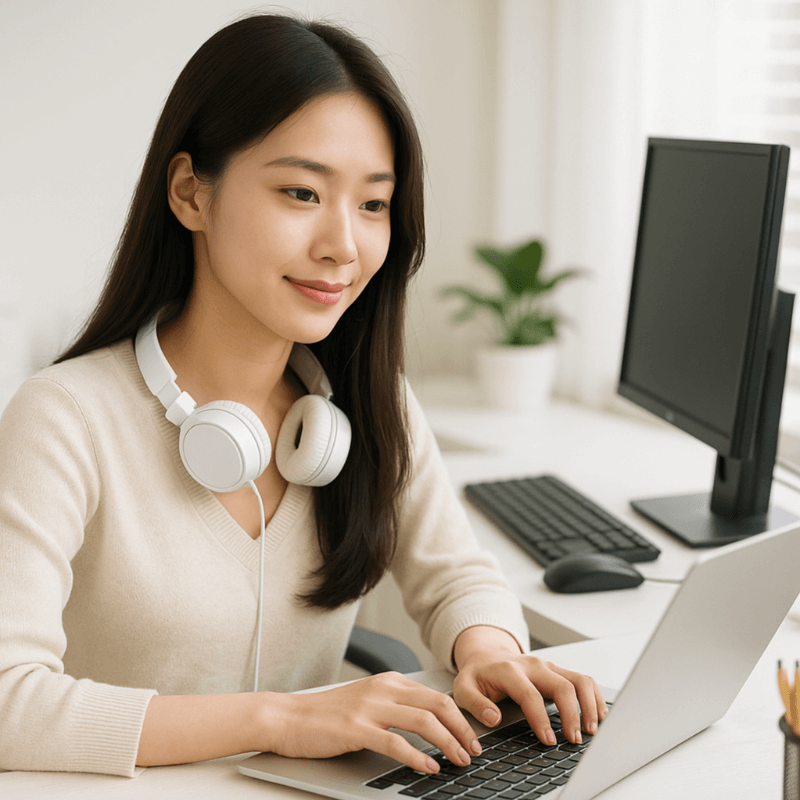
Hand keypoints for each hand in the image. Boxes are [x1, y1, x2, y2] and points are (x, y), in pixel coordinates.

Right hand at [262, 672, 481, 773]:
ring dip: (448, 743)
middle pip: (437, 704)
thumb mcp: (367, 701)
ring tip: (459, 761)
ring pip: (423, 720)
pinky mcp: (356, 728)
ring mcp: (370, 707)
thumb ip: (395, 706)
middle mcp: (383, 688)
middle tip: (475, 751)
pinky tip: (428, 768)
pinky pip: (395, 743)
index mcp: (389, 681)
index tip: (472, 736)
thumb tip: (430, 724)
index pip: (437, 695)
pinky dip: (417, 757)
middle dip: (462, 729)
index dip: (460, 717)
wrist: (287, 717)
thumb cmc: (327, 715)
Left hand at [452, 626, 607, 745]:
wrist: (486, 655)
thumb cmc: (477, 675)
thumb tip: (494, 718)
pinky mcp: (557, 670)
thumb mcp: (463, 688)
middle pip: (562, 685)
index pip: (530, 695)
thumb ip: (476, 704)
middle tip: (573, 740)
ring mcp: (548, 666)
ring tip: (591, 730)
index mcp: (509, 670)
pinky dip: (594, 696)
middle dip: (572, 714)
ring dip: (589, 704)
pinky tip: (597, 714)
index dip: (541, 719)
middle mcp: (533, 665)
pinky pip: (583, 679)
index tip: (549, 740)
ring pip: (578, 679)